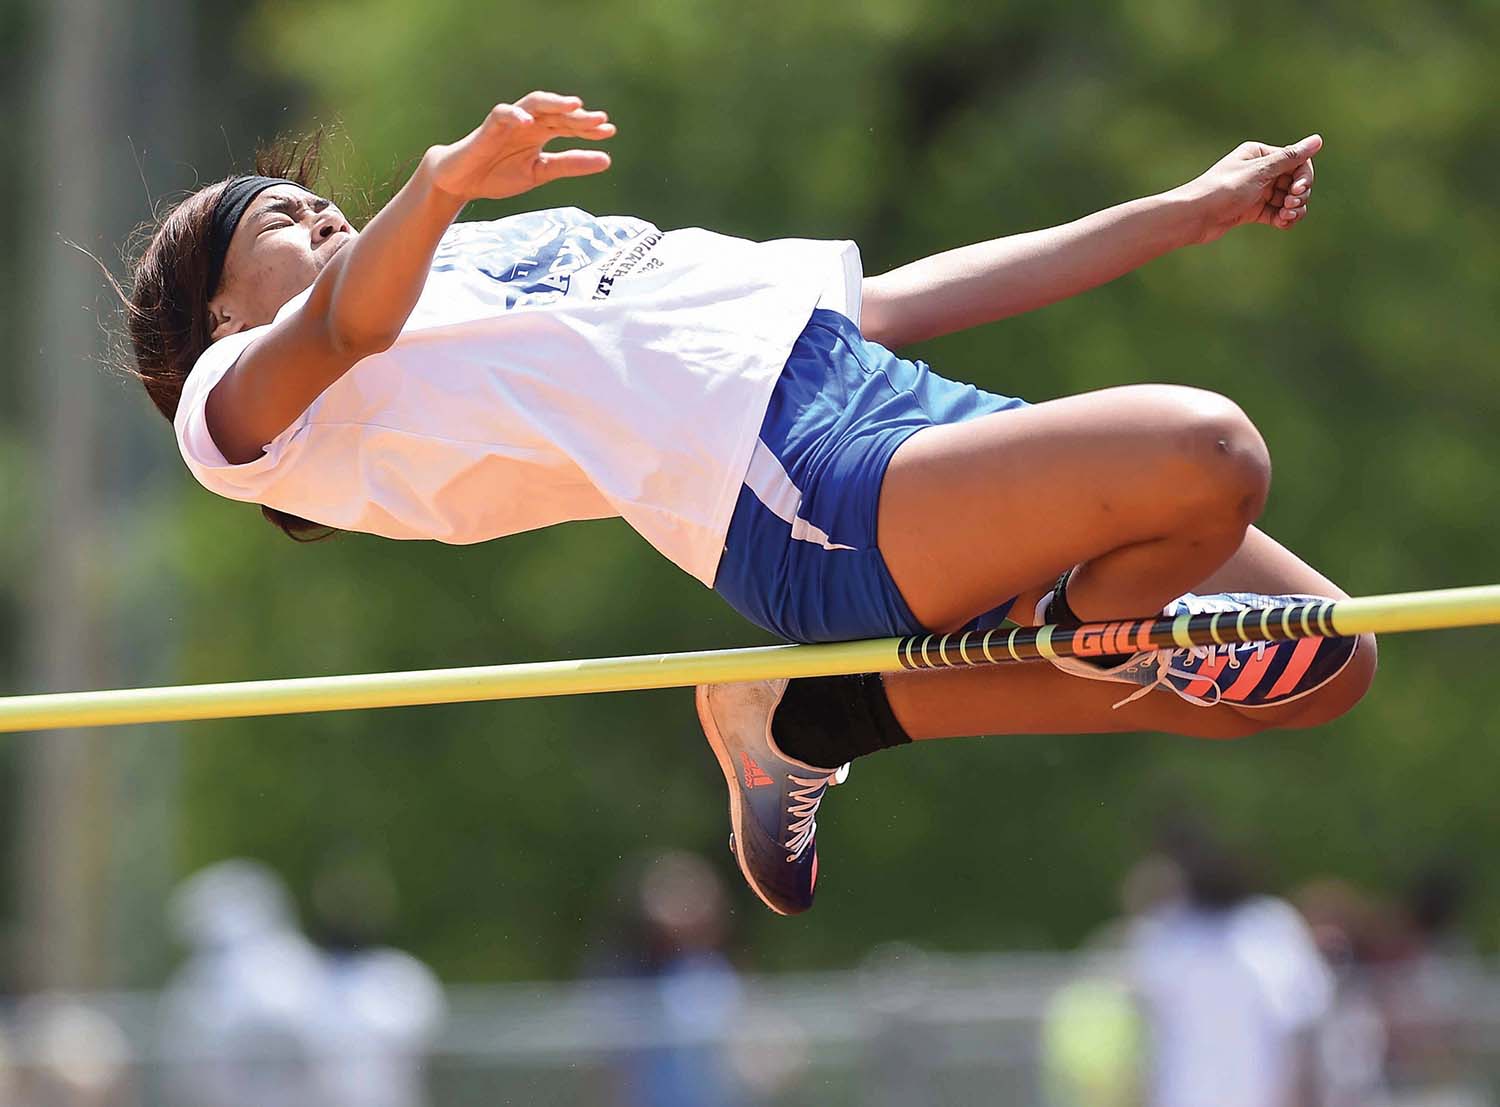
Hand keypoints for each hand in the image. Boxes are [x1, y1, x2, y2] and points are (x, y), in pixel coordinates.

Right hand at [424, 91, 614, 202]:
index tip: (609, 132)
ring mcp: (510, 122)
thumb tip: (607, 160)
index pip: (569, 126)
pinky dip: (515, 115)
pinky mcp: (488, 127)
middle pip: (557, 113)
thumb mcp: (540, 172)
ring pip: (533, 104)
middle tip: (601, 120)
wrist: (462, 181)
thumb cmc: (499, 174)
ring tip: (574, 106)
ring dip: (553, 103)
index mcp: (541, 133)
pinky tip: (530, 122)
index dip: (588, 129)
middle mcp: (529, 123)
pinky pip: (502, 114)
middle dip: (578, 116)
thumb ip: (570, 164)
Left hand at [1179, 134, 1320, 244]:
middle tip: (1290, 204)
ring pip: (1288, 199)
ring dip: (1293, 209)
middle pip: (1294, 181)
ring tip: (1285, 217)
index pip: (1296, 161)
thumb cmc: (1223, 189)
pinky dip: (1284, 218)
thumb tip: (1318, 140)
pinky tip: (1283, 224)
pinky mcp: (1252, 210)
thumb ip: (1290, 158)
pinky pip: (1277, 213)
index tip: (1298, 189)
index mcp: (1260, 154)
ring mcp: (1257, 191)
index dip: (1303, 176)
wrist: (1195, 217)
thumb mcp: (1259, 172)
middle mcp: (1260, 171)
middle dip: (1298, 194)